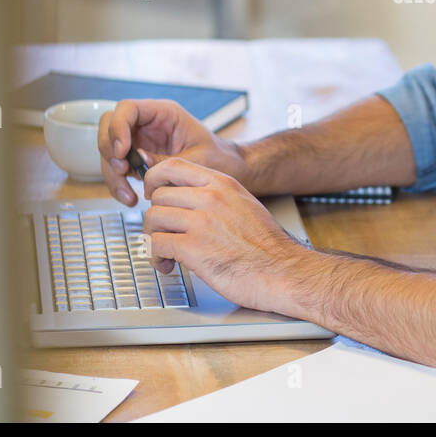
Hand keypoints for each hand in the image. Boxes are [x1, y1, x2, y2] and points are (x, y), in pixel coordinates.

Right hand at [98, 99, 248, 205]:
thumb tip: (140, 161)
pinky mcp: (137, 159)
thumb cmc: (218, 158)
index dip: (118, 127)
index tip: (123, 151)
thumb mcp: (198, 158)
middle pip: (109, 127)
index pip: (128, 109)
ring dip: (112, 174)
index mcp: (164, 113)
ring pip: (109, 151)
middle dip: (109, 150)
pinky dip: (118, 184)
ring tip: (128, 195)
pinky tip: (130, 198)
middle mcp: (147, 124)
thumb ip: (169, 160)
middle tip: (122, 171)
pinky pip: (117, 168)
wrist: (226, 170)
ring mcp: (139, 140)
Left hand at [141, 158, 305, 312]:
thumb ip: (217, 197)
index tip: (153, 194)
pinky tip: (168, 264)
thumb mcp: (244, 204)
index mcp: (223, 184)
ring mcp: (202, 222)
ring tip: (165, 252)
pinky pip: (156, 244)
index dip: (154, 179)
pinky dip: (156, 257)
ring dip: (152, 238)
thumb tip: (188, 199)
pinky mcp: (193, 248)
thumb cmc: (266, 246)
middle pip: (159, 195)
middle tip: (163, 232)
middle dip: (156, 217)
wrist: (283, 271)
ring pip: (153, 218)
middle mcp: (211, 198)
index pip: (173, 165)